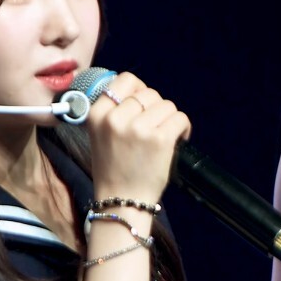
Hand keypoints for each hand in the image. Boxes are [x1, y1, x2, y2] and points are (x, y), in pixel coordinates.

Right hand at [87, 72, 190, 203]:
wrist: (121, 200)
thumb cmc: (113, 169)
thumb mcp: (100, 134)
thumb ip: (114, 111)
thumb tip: (139, 92)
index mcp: (97, 114)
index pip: (126, 80)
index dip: (140, 90)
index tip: (144, 106)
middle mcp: (115, 118)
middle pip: (149, 93)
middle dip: (157, 108)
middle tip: (156, 127)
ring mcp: (138, 128)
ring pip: (166, 104)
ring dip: (170, 118)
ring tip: (165, 135)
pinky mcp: (159, 139)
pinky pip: (179, 118)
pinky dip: (183, 127)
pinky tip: (179, 138)